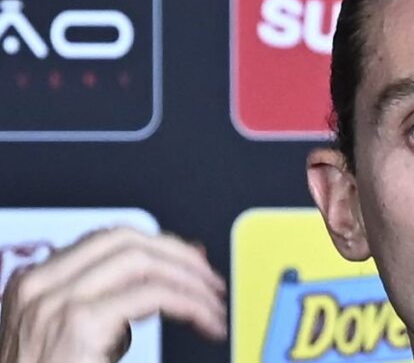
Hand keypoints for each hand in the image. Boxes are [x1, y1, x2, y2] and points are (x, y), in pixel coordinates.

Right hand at [0, 227, 225, 362]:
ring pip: (144, 260)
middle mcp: (39, 285)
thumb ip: (119, 303)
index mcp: (35, 283)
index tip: (193, 263)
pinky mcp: (79, 323)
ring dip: (192, 279)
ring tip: (215, 304)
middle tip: (211, 281)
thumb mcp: (85, 338)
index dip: (160, 246)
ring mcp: (56, 301)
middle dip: (180, 255)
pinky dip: (191, 304)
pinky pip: (154, 296)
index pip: (107, 241)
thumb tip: (173, 273)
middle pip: (126, 239)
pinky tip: (206, 321)